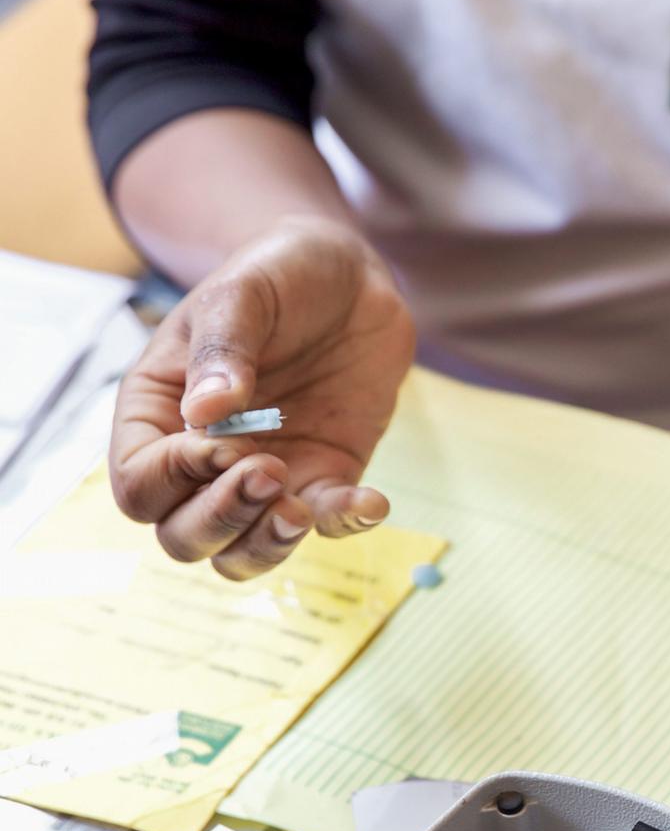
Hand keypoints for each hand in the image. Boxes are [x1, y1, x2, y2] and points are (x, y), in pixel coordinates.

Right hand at [109, 215, 414, 578]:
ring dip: (266, 546)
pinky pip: (325, 526)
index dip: (173, 480)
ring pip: (240, 554)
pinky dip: (344, 525)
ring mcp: (265, 475)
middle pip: (182, 535)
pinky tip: (370, 501)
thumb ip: (222, 348)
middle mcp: (204, 458)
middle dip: (220, 519)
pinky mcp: (324, 477)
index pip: (138, 484)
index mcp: (158, 413)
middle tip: (269, 471)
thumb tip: (206, 412)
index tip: (222, 444)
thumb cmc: (278, 276)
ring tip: (300, 509)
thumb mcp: (242, 295)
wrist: (348, 277)